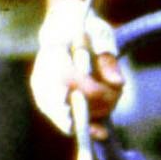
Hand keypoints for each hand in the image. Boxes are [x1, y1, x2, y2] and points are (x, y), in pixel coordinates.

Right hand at [31, 0, 121, 142]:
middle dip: (98, 105)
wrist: (62, 29)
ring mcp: (42, 95)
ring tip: (112, 94)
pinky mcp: (49, 107)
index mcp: (51, 54)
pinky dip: (86, 127)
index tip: (116, 89)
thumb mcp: (100, 35)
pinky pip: (67, 125)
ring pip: (71, 117)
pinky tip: (101, 131)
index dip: (93, 90)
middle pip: (67, 104)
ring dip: (97, 113)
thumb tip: (118, 83)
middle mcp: (42, 77)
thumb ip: (108, 58)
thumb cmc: (84, 28)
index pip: (68, 78)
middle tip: (117, 94)